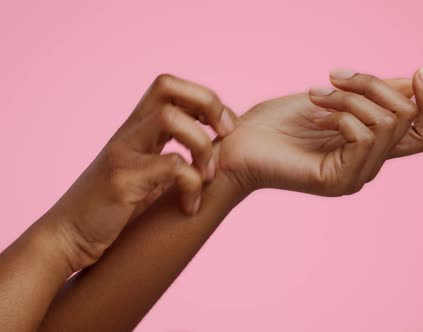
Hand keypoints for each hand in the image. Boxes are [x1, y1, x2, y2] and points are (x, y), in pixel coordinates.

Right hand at [47, 74, 235, 271]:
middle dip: (208, 104)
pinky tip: (190, 207)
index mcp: (136, 130)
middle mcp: (128, 134)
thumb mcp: (144, 177)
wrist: (66, 239)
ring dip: (201, 146)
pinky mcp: (122, 180)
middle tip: (225, 135)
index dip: (205, 99)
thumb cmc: (110, 211)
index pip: (170, 87)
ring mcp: (123, 154)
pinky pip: (171, 165)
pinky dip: (192, 185)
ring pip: (171, 118)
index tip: (224, 129)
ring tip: (208, 177)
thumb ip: (168, 159)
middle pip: (168, 86)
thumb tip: (212, 158)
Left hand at [214, 68, 422, 195]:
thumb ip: (373, 93)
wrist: (237, 144)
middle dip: (372, 84)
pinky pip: (365, 136)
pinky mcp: (338, 181)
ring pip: (385, 122)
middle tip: (333, 77)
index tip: (418, 71)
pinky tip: (314, 114)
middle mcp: (369, 164)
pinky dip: (341, 114)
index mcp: (370, 146)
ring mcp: (355, 176)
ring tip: (315, 95)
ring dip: (349, 97)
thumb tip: (413, 81)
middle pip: (406, 117)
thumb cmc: (277, 122)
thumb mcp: (333, 97)